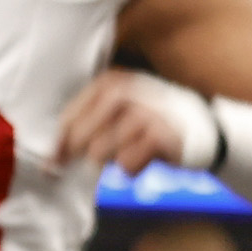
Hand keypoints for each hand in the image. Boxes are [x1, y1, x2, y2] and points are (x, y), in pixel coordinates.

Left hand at [59, 69, 196, 172]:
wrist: (202, 128)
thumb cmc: (149, 123)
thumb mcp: (116, 113)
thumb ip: (82, 128)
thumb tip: (49, 164)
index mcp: (111, 81)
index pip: (68, 119)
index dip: (58, 145)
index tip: (55, 163)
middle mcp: (126, 91)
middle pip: (79, 139)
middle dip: (85, 155)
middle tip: (105, 156)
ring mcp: (144, 110)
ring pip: (99, 154)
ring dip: (112, 161)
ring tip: (132, 150)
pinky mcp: (160, 134)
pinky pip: (125, 165)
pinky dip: (133, 169)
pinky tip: (147, 157)